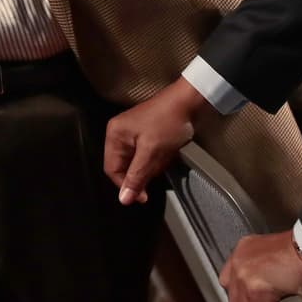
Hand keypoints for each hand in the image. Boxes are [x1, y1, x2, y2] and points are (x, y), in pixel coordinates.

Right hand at [104, 76, 208, 204]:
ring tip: (166, 155)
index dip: (125, 185)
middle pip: (125, 166)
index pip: (112, 169)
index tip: (142, 197)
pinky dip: (157, 158)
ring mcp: (133, 133)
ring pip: (138, 162)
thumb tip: (123, 200)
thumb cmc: (168, 122)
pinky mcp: (146, 134)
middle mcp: (120, 133)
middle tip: (159, 167)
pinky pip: (147, 154)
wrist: (189, 101)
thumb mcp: (151, 152)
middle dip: (143, 171)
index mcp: (115, 134)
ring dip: (152, 164)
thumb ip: (136, 177)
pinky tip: (168, 152)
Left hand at [220, 231, 301, 301]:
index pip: (230, 280)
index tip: (255, 296)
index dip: (244, 292)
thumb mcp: (274, 251)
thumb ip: (261, 267)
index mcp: (244, 249)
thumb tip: (262, 285)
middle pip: (234, 299)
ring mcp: (246, 277)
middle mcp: (240, 261)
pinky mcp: (256, 292)